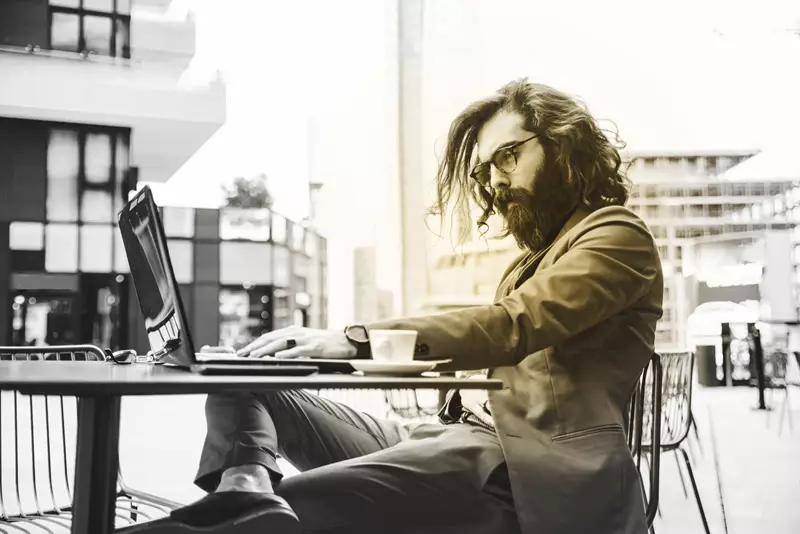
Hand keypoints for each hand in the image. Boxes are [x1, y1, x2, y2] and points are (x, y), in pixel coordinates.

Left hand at [237, 327, 356, 359]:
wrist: (346, 341)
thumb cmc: (325, 343)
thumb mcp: (305, 340)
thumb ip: (291, 344)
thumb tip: (274, 352)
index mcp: (293, 331)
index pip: (269, 337)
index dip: (255, 344)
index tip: (242, 351)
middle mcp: (297, 333)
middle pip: (271, 338)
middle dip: (255, 347)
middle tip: (242, 354)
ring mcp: (306, 339)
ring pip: (281, 343)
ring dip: (266, 350)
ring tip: (254, 356)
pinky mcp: (315, 347)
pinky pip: (298, 350)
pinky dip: (287, 353)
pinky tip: (277, 357)